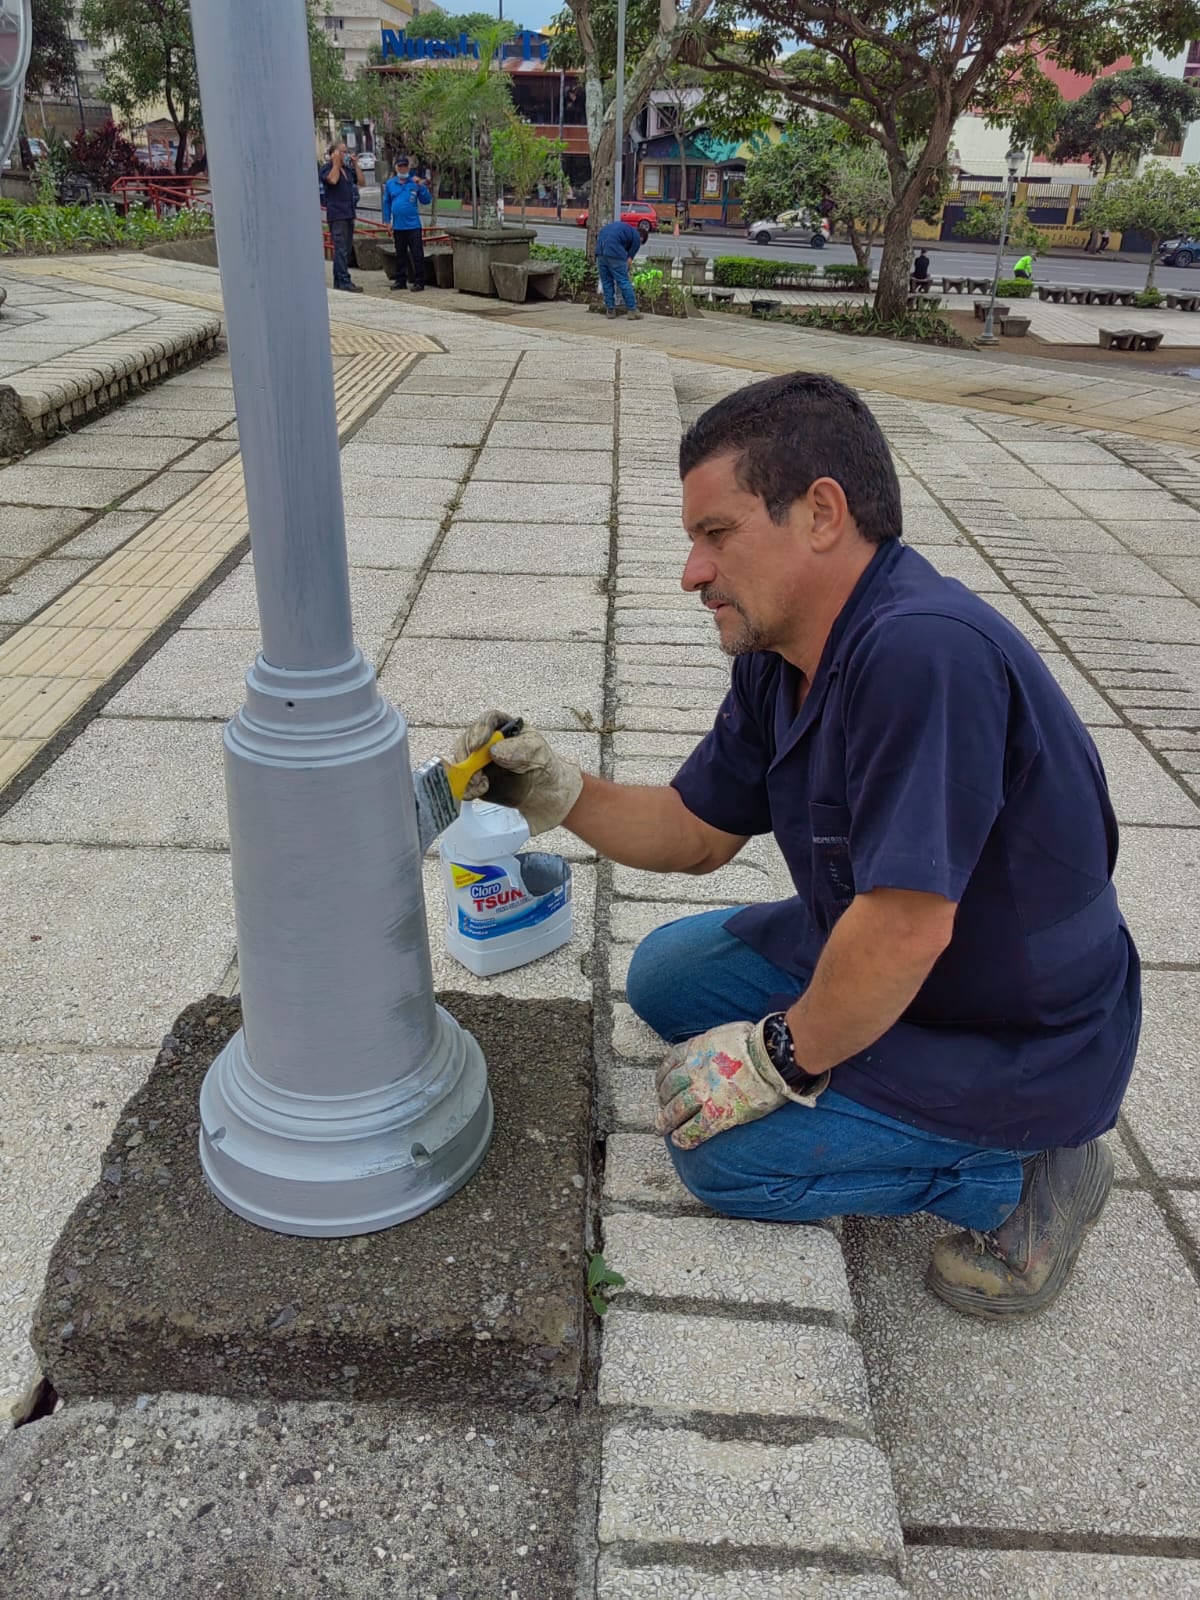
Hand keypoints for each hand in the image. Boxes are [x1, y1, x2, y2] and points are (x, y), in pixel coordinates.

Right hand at [451, 709, 582, 836]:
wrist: (546, 794)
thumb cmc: (544, 765)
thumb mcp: (537, 750)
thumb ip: (517, 748)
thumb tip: (493, 751)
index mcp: (504, 727)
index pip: (487, 721)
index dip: (480, 730)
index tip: (478, 745)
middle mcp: (488, 741)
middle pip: (468, 739)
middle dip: (467, 753)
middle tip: (474, 767)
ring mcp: (480, 761)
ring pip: (461, 760)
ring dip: (465, 772)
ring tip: (480, 783)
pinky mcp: (476, 780)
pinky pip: (463, 781)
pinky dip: (466, 786)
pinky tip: (479, 790)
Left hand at [655, 1020, 827, 1150]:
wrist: (771, 1056)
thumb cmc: (757, 1041)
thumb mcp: (726, 1033)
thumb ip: (713, 1043)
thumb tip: (716, 1045)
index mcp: (696, 1050)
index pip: (670, 1064)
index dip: (663, 1078)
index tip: (662, 1086)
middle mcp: (694, 1071)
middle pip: (669, 1089)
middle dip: (662, 1102)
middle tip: (660, 1110)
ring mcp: (704, 1093)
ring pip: (676, 1110)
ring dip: (666, 1121)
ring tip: (663, 1129)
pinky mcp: (718, 1113)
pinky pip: (694, 1129)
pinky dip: (684, 1137)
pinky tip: (680, 1142)